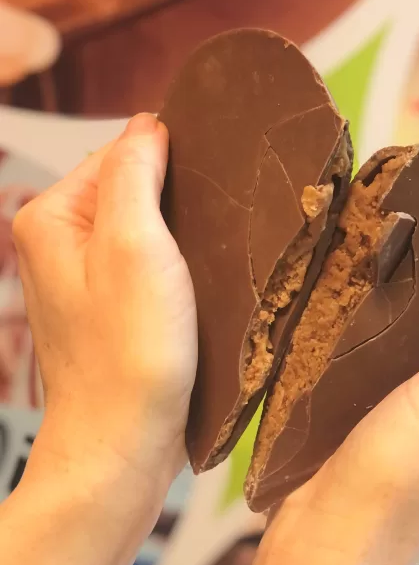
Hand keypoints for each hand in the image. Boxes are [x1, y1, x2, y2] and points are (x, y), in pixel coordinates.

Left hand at [13, 113, 195, 489]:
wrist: (126, 438)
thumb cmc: (128, 350)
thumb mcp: (133, 244)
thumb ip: (133, 174)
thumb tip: (148, 126)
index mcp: (54, 218)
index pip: (116, 154)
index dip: (167, 158)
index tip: (212, 175)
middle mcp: (64, 244)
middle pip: (131, 191)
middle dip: (177, 199)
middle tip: (219, 220)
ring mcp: (90, 278)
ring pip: (147, 229)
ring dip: (183, 233)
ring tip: (214, 250)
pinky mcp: (118, 306)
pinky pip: (152, 265)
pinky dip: (180, 263)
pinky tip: (201, 278)